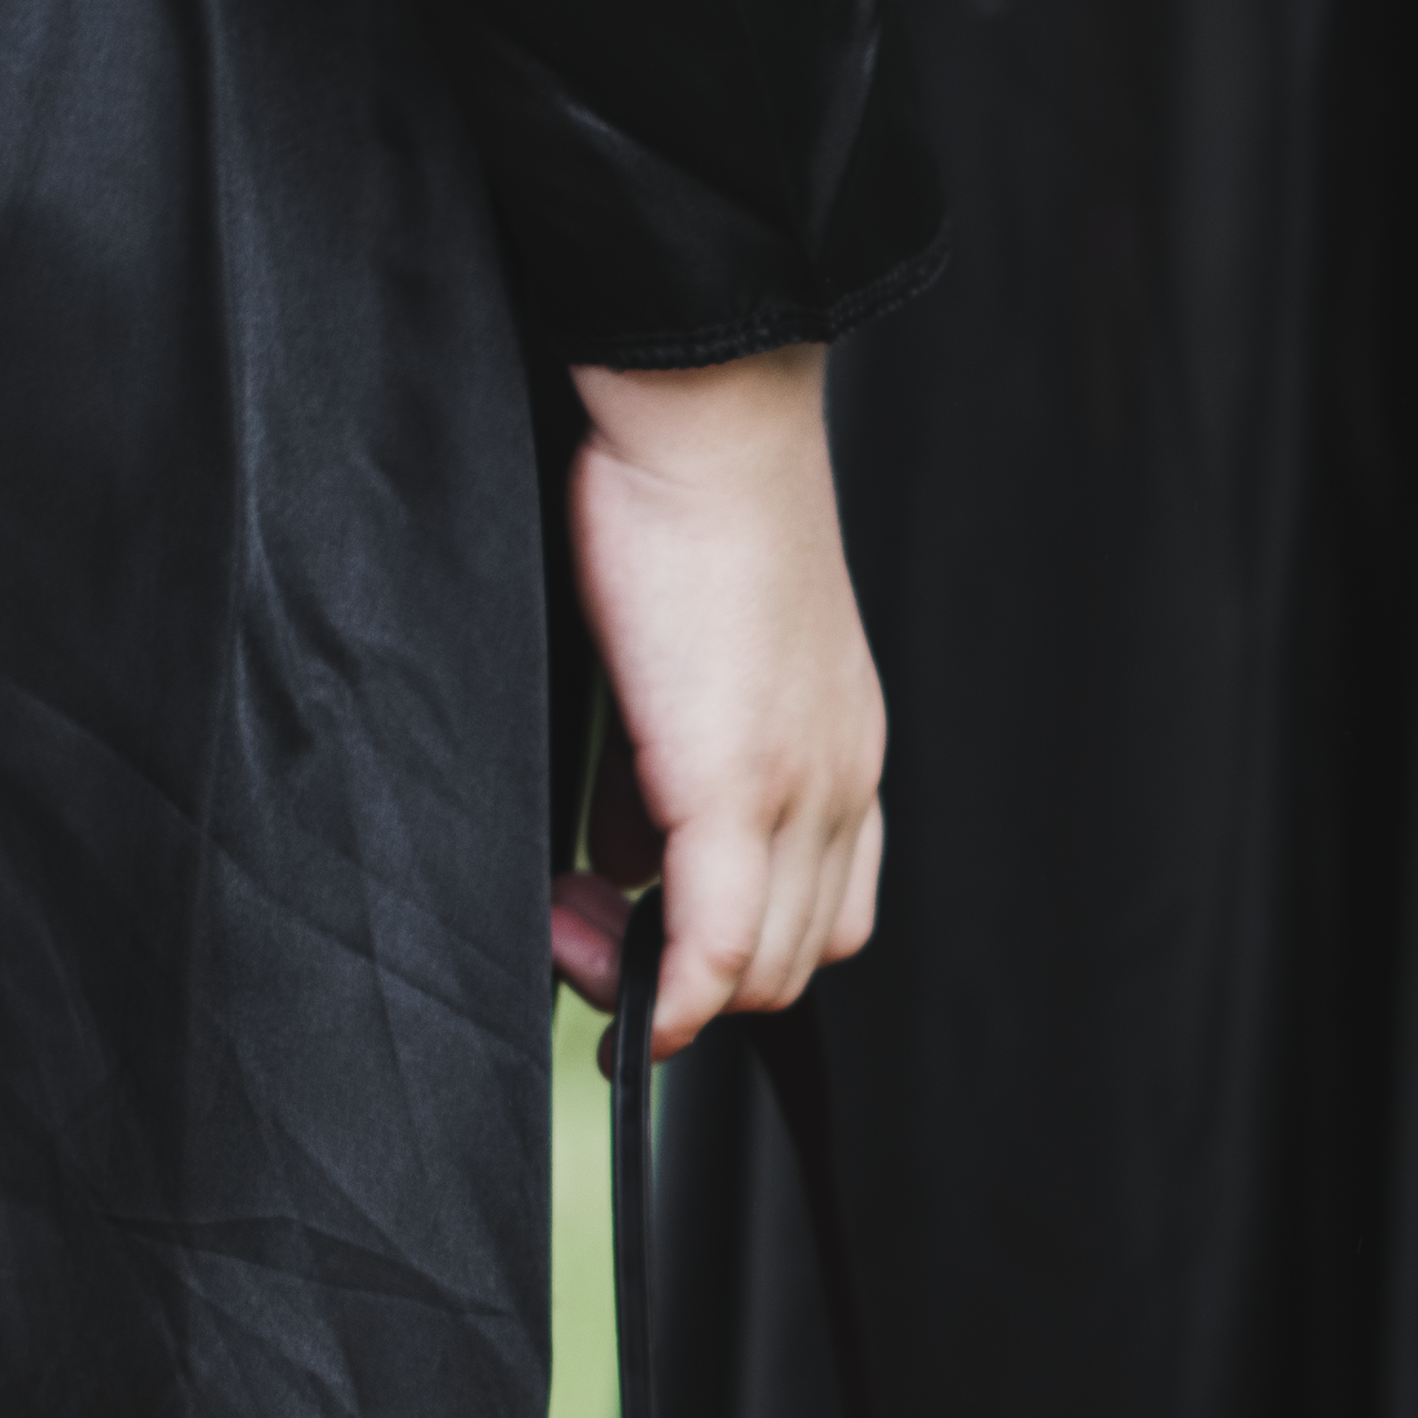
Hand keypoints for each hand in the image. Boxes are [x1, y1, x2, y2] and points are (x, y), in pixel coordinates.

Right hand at [550, 347, 881, 1051]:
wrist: (705, 418)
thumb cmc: (681, 512)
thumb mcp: (687, 665)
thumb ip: (664, 770)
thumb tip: (624, 855)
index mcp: (841, 750)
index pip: (819, 914)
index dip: (730, 955)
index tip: (635, 939)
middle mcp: (845, 781)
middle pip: (797, 959)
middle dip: (686, 984)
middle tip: (578, 942)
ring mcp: (804, 789)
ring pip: (765, 968)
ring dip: (663, 985)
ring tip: (572, 933)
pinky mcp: (738, 783)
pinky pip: (718, 948)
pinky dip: (669, 1000)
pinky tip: (616, 996)